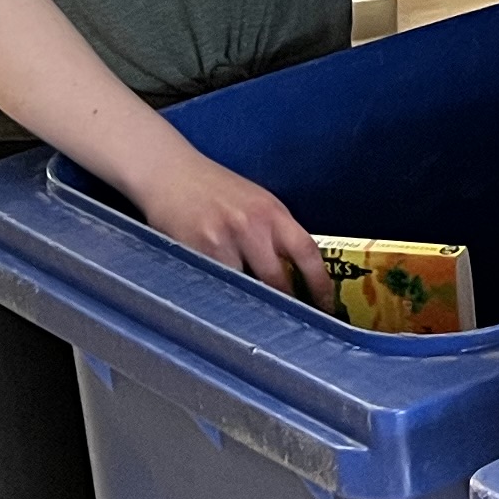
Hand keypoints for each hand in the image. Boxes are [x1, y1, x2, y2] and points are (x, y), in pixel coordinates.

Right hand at [117, 135, 329, 304]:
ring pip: (247, 289)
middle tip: (290, 326)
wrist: (171, 172)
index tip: (327, 308)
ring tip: (252, 320)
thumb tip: (296, 273)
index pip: (307, 253)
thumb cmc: (214, 189)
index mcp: (273, 212)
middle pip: (279, 280)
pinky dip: (222, 297)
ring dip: (251, 307)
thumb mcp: (256, 203)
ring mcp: (223, 240)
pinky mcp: (197, 251)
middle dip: (285, 307)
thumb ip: (275, 233)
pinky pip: (217, 286)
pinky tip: (221, 304)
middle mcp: (252, 226)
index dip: (320, 285)